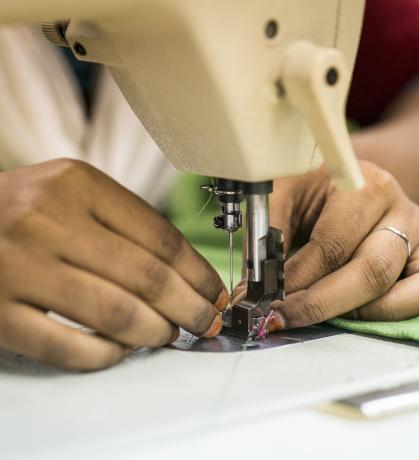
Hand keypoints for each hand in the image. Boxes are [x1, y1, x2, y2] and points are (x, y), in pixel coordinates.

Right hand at [0, 159, 227, 368]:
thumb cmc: (25, 210)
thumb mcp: (73, 194)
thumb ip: (124, 225)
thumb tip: (183, 276)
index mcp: (78, 185)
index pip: (161, 236)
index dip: (198, 272)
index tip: (215, 293)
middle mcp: (48, 220)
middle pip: (146, 276)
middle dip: (189, 307)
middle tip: (207, 322)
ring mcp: (19, 266)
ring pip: (115, 313)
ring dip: (155, 331)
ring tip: (169, 335)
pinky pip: (67, 346)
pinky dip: (105, 354)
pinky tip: (121, 349)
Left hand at [234, 161, 418, 329]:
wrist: (352, 178)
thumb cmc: (315, 187)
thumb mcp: (286, 194)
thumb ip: (270, 232)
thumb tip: (255, 284)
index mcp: (366, 187)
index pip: (332, 245)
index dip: (296, 279)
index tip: (265, 299)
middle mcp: (402, 211)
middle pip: (371, 271)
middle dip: (320, 303)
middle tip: (282, 317)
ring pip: (412, 288)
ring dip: (360, 314)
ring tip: (319, 315)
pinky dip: (405, 313)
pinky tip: (362, 314)